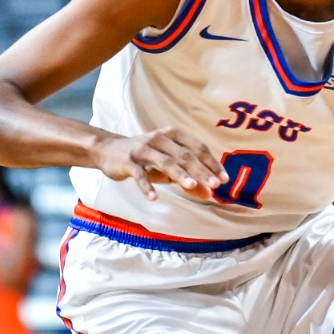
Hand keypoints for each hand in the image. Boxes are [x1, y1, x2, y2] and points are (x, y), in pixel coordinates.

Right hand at [91, 128, 224, 201]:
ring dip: (179, 175)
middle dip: (200, 171)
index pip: (197, 148)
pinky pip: (140, 175)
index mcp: (173, 135)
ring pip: (165, 162)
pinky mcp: (128, 162)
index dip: (211, 163)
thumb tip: (209, 194)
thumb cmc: (146, 158)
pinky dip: (147, 187)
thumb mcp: (168, 168)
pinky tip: (154, 198)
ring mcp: (143, 149)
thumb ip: (189, 179)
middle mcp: (160, 139)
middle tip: (214, 185)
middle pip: (184, 155)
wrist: (109, 150)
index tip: (223, 179)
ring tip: (192, 187)